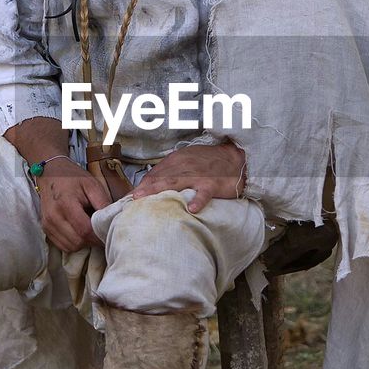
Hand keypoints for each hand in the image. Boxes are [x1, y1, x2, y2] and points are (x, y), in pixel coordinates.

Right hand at [37, 158, 109, 252]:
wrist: (50, 172)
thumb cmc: (73, 177)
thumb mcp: (92, 185)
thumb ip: (103, 203)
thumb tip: (113, 222)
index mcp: (65, 203)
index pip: (85, 230)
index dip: (99, 236)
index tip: (108, 234)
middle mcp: (53, 216)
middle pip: (78, 241)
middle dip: (92, 240)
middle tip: (100, 231)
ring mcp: (47, 224)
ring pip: (70, 246)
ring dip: (83, 242)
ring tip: (89, 229)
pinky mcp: (45, 228)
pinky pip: (62, 245)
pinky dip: (74, 242)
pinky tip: (79, 231)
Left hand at [131, 141, 245, 212]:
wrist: (237, 158)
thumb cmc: (210, 162)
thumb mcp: (188, 160)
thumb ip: (171, 170)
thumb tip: (151, 182)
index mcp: (178, 160)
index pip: (156, 173)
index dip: (143, 184)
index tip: (131, 196)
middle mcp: (186, 166)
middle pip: (163, 177)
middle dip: (147, 188)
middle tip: (133, 199)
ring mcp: (199, 175)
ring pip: (178, 183)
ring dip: (163, 191)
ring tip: (150, 201)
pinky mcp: (213, 184)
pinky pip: (204, 193)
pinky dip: (198, 200)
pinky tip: (192, 209)